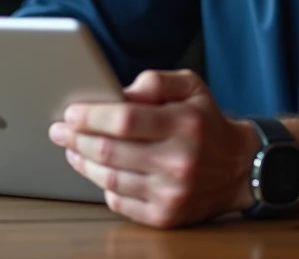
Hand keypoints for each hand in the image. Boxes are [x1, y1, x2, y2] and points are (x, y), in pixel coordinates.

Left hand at [48, 69, 259, 227]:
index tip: (70, 112)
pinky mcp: (166, 216)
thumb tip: (117, 92)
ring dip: (82, 162)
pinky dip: (102, 185)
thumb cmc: (207, 122)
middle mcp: (178, 161)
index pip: (125, 120)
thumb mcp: (191, 86)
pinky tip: (97, 171)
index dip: (91, 116)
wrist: (239, 167)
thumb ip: (154, 81)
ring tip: (72, 148)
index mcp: (184, 124)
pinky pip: (119, 202)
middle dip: (76, 138)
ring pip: (108, 179)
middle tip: (60, 130)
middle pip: (109, 152)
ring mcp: (171, 193)